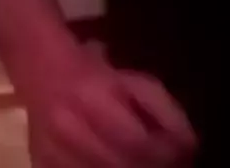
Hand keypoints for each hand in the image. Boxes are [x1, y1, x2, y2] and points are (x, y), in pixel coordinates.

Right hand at [18, 50, 197, 167]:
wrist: (40, 70)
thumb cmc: (96, 73)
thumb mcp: (136, 81)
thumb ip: (166, 112)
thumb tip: (189, 149)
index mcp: (93, 98)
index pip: (137, 144)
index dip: (165, 156)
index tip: (181, 157)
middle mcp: (68, 128)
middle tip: (166, 164)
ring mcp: (50, 152)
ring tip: (143, 163)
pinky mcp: (42, 165)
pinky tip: (114, 163)